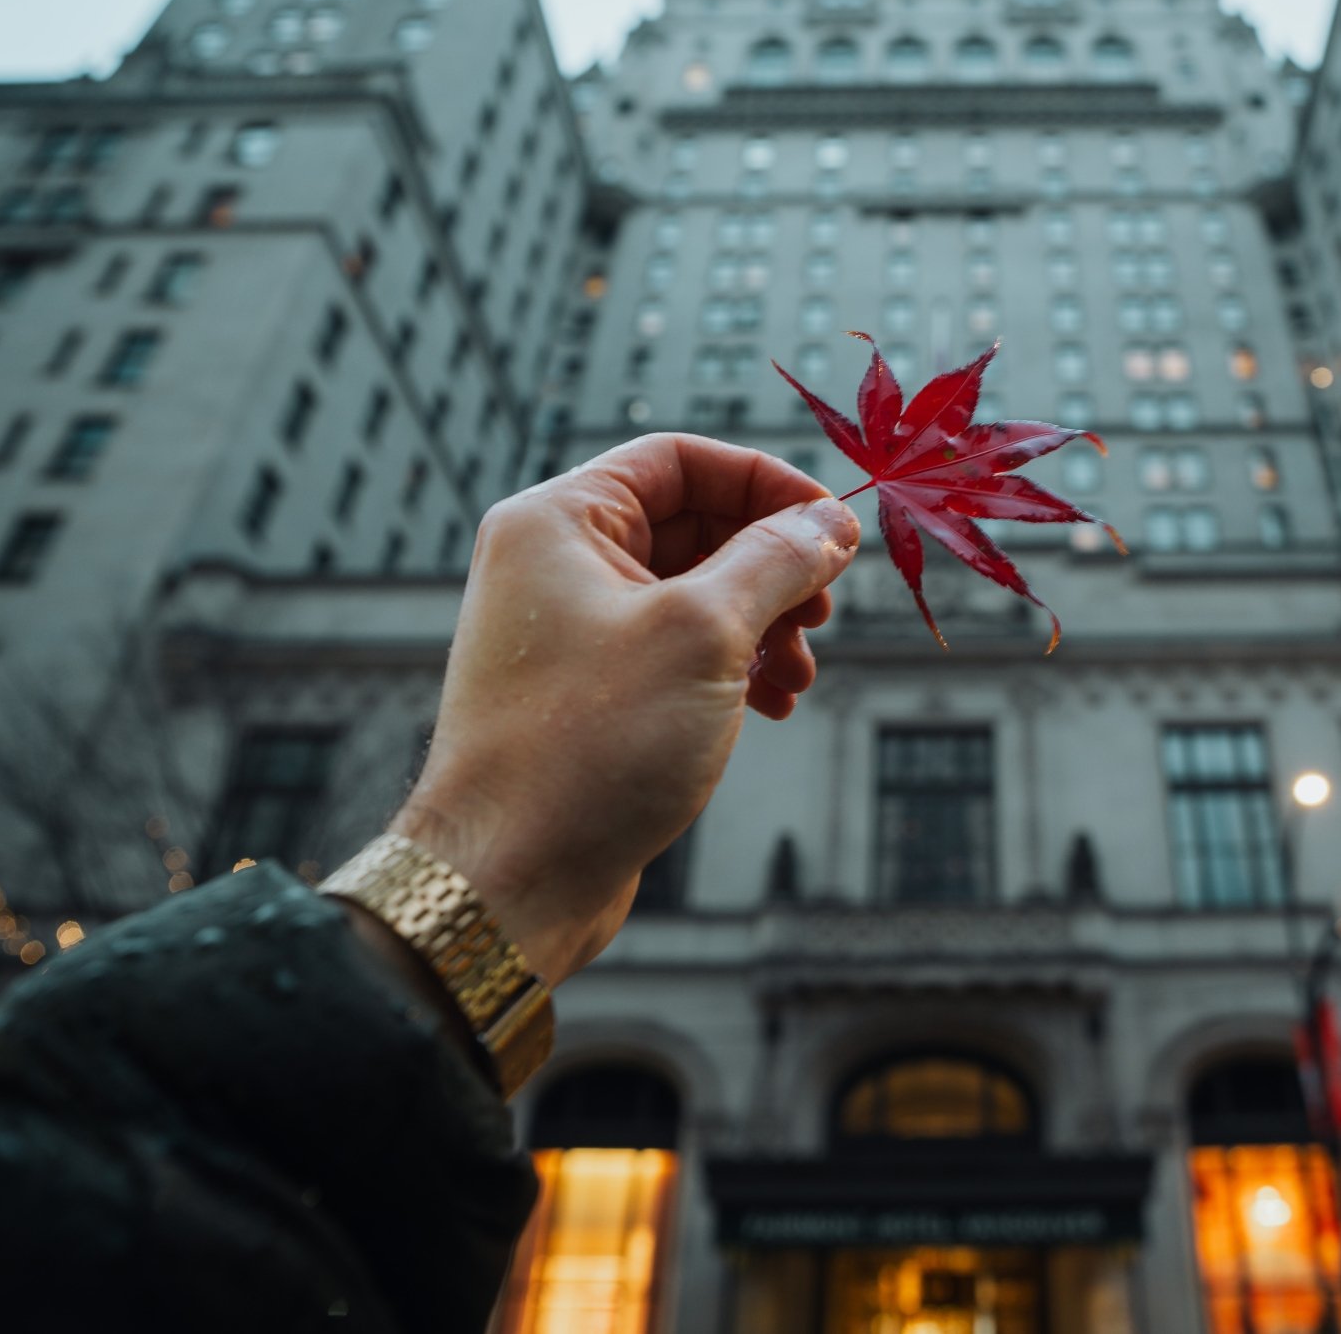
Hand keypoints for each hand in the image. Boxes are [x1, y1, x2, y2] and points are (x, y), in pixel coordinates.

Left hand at [386, 435, 858, 986]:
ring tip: (799, 676)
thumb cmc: (587, 747)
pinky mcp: (588, 694)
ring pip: (694, 593)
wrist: (507, 879)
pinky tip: (772, 705)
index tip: (833, 528)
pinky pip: (676, 651)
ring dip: (763, 624)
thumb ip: (776, 561)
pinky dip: (732, 667)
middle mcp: (555, 564)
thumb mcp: (704, 634)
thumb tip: (829, 522)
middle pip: (694, 525)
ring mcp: (570, 631)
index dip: (766, 482)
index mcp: (559, 521)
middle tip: (822, 612)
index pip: (679, 460)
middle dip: (772, 566)